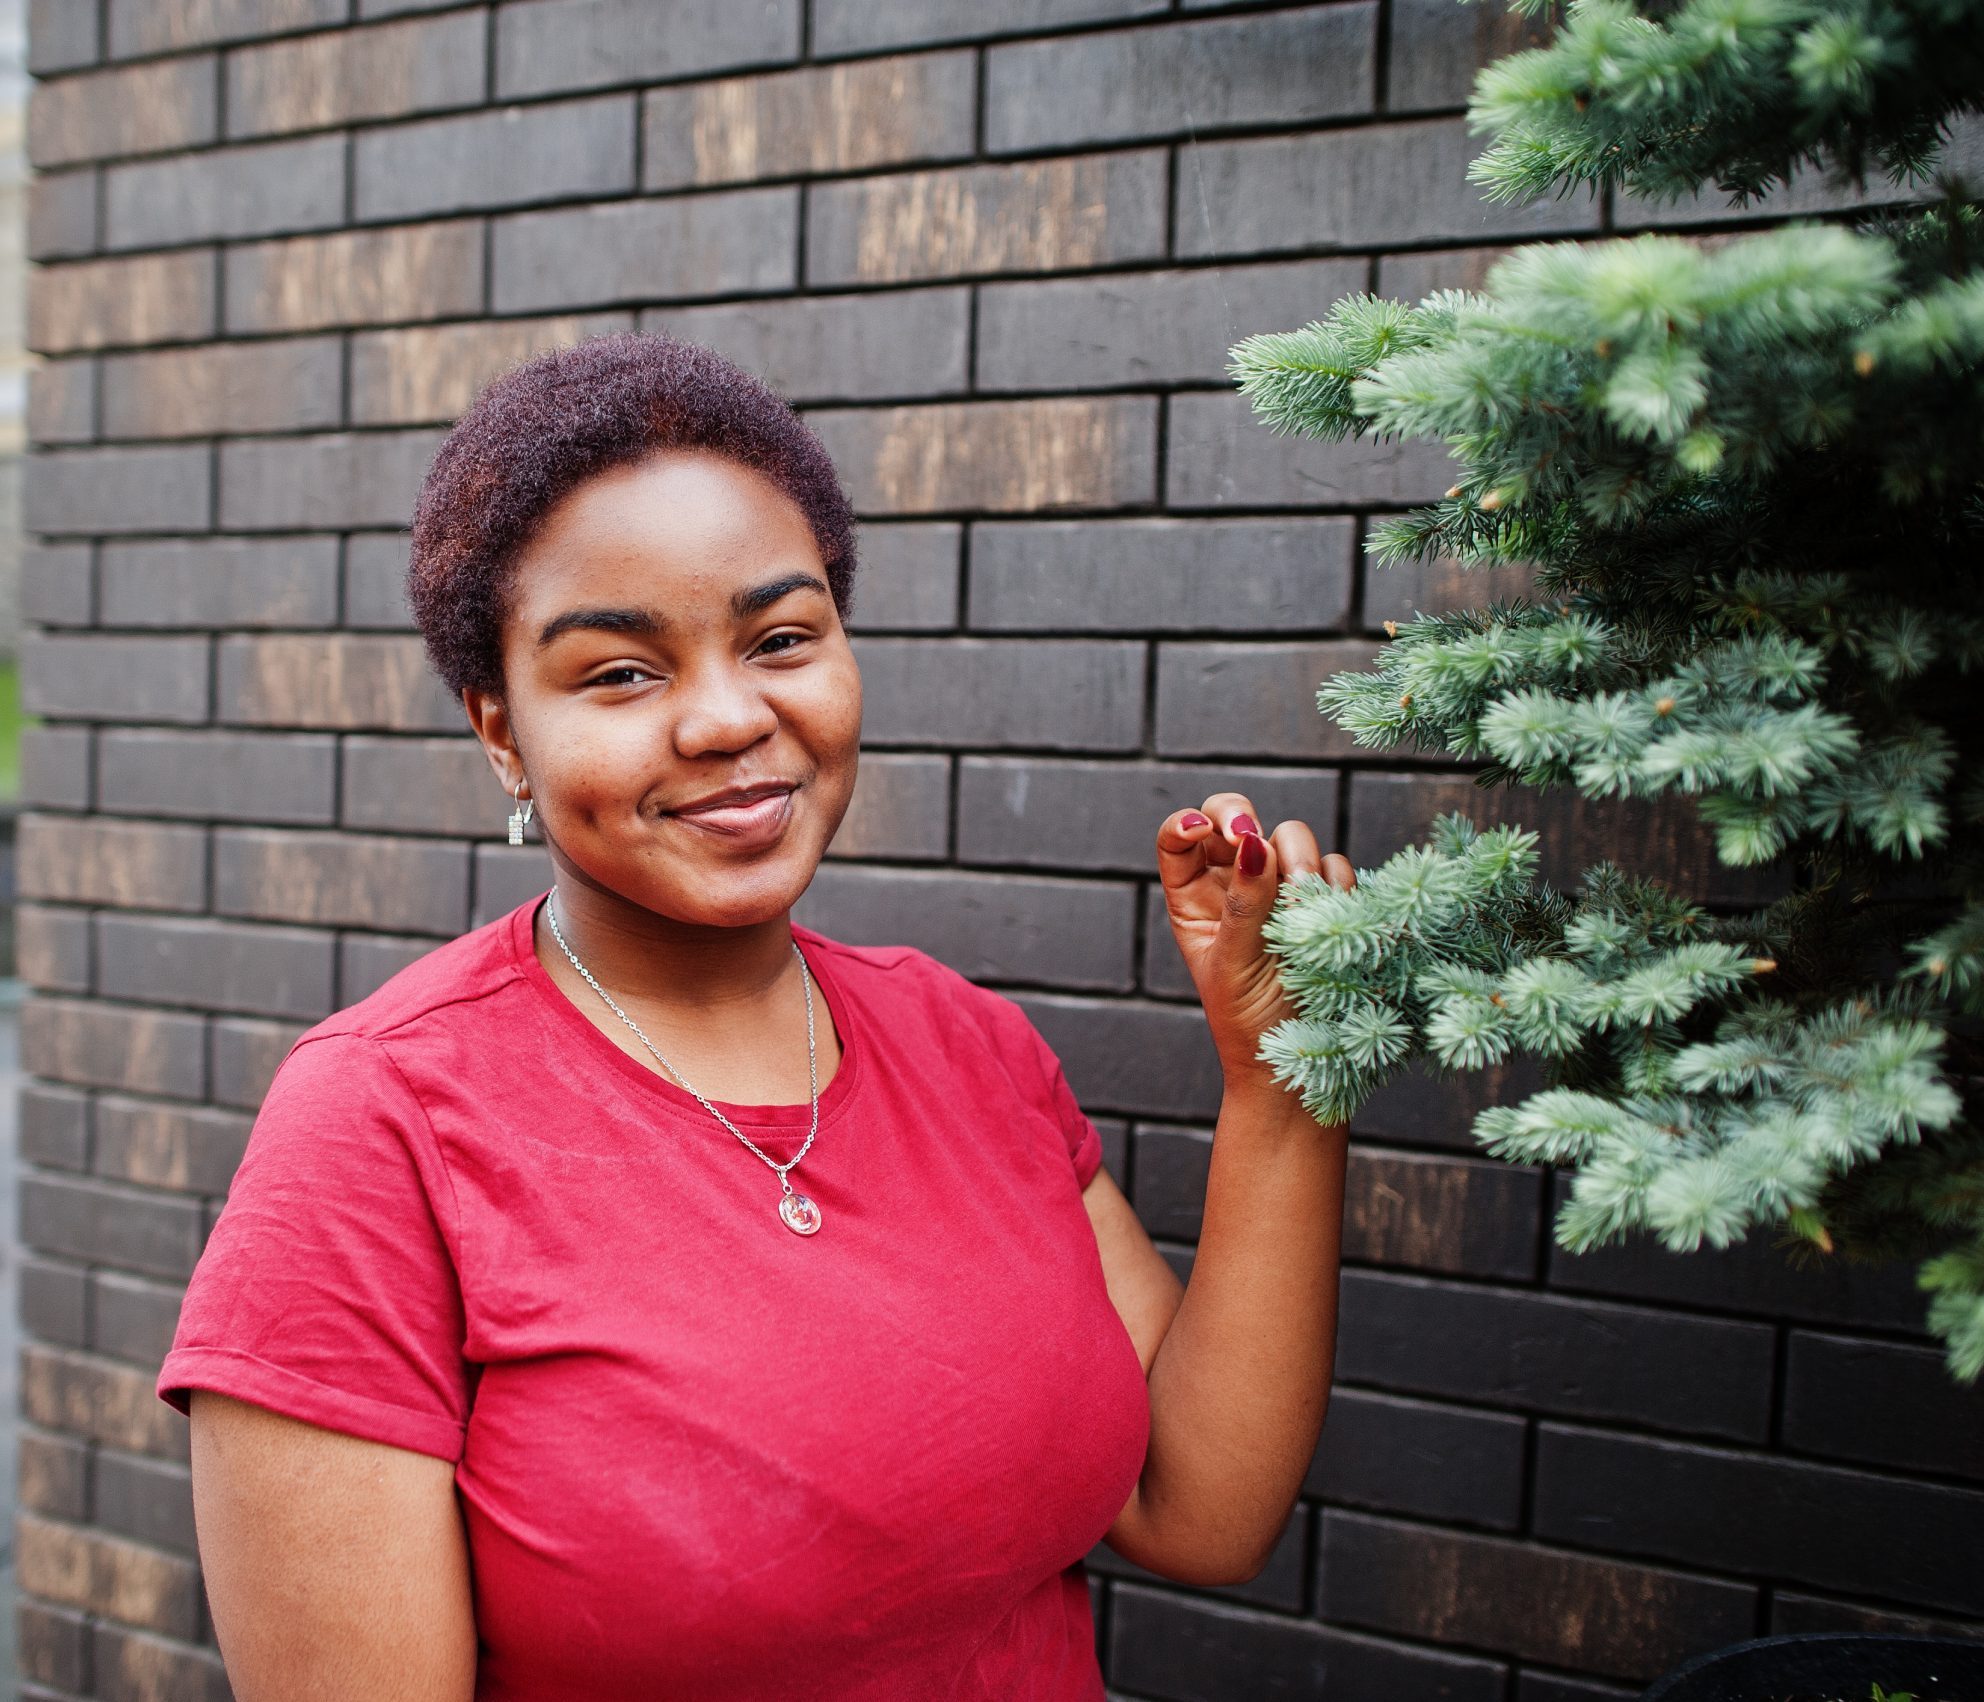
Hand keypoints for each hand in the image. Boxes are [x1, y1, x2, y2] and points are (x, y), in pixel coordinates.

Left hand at [1156, 793, 1356, 1087]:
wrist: (1301, 1063)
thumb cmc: (1248, 1022)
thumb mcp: (1233, 964)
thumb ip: (1244, 904)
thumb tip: (1254, 845)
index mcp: (1194, 899)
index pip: (1181, 840)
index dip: (1188, 822)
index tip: (1204, 829)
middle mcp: (1236, 884)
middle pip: (1235, 818)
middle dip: (1243, 818)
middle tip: (1253, 840)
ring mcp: (1283, 888)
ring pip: (1291, 836)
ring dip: (1298, 862)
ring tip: (1299, 912)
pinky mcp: (1325, 899)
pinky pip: (1333, 867)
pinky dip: (1332, 885)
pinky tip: (1327, 920)